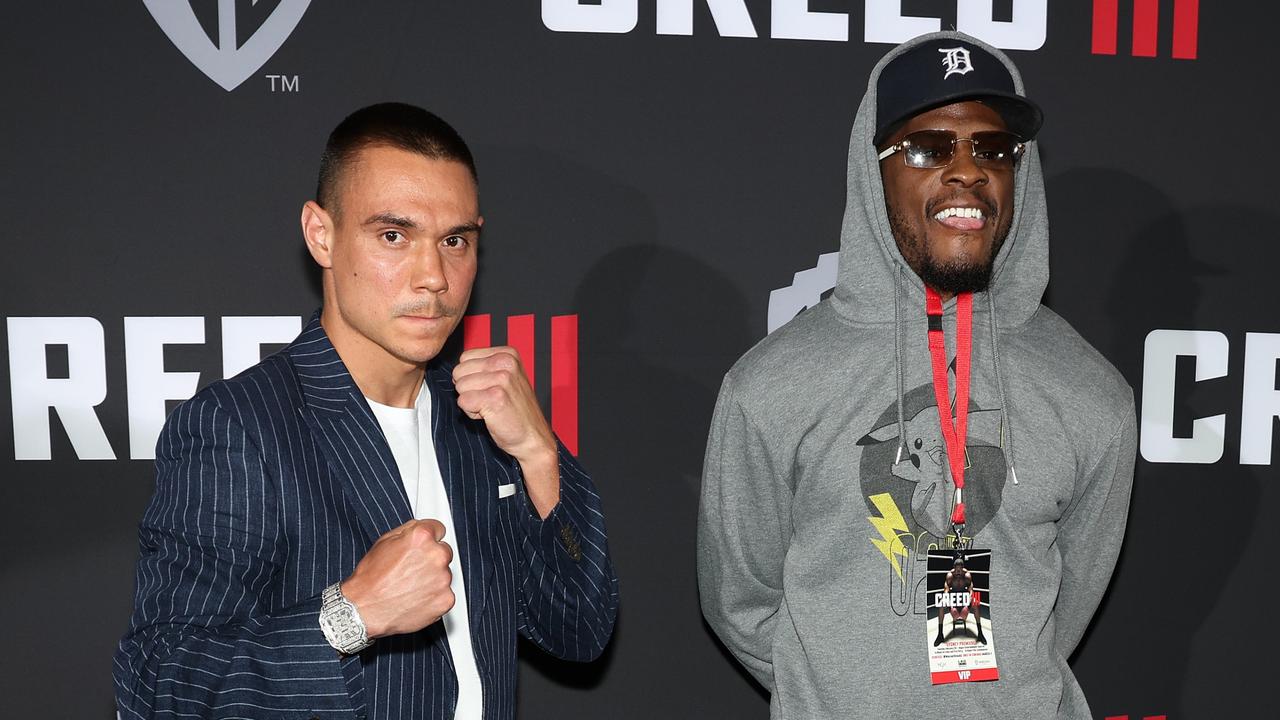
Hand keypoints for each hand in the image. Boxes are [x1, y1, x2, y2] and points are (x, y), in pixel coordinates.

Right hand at [341, 519, 454, 638]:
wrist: (364, 609)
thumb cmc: (370, 579)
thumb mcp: (384, 542)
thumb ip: (409, 530)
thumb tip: (421, 526)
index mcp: (422, 537)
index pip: (439, 529)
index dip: (428, 539)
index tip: (422, 547)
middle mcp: (436, 556)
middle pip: (444, 551)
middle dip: (431, 559)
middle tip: (411, 570)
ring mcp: (443, 579)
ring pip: (444, 574)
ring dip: (433, 579)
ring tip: (409, 586)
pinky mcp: (446, 599)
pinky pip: (445, 594)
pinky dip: (434, 597)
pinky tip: (415, 598)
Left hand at [453, 346, 558, 516]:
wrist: (533, 437)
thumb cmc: (515, 410)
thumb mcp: (504, 378)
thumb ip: (483, 368)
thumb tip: (456, 371)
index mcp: (507, 354)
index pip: (465, 357)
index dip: (471, 376)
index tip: (490, 388)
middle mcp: (506, 362)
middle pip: (459, 371)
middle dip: (468, 389)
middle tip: (489, 400)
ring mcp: (502, 379)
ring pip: (459, 386)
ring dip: (471, 402)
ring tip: (491, 407)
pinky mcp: (496, 397)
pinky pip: (463, 402)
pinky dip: (472, 413)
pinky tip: (490, 415)